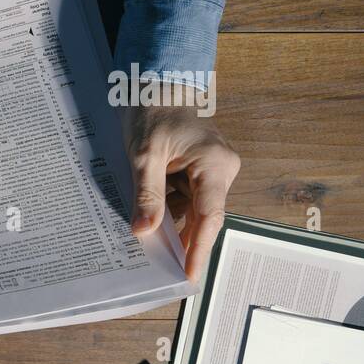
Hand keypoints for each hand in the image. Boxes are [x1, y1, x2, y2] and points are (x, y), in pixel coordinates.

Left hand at [127, 85, 240, 282]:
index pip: (209, 215)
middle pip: (202, 218)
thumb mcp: (144, 154)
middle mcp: (219, 171)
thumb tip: (144, 230)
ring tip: (148, 251)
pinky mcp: (197, 175)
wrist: (156, 89)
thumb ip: (147, 193)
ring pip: (191, 212)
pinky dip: (165, 213)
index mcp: (214, 164)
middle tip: (162, 273)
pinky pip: (183, 202)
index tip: (188, 274)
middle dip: (182, 244)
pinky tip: (147, 224)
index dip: (199, 248)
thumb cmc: (153, 113)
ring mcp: (210, 174)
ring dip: (170, 228)